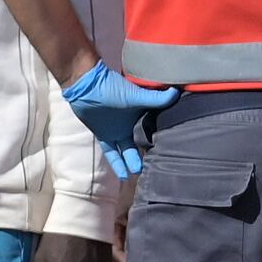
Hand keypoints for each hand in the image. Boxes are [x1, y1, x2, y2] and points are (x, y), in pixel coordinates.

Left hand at [57, 59, 174, 178]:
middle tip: (158, 168)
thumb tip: (176, 92)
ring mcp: (118, 130)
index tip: (172, 151)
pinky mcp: (105, 136)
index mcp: (141, 113)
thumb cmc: (111, 87)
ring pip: (128, 150)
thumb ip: (155, 98)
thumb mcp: (136, 96)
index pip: (154, 129)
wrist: (86, 85)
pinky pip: (112, 153)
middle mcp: (131, 123)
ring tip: (142, 175)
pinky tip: (125, 176)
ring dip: (133, 161)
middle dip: (148, 154)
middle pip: (141, 142)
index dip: (161, 139)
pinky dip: (118, 164)